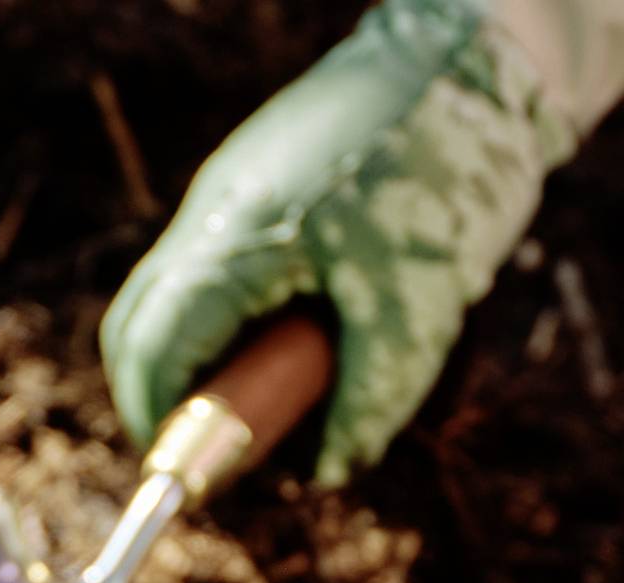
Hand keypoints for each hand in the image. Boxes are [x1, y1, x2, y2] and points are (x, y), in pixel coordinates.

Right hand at [100, 0, 567, 483]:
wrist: (480, 64)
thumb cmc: (448, 176)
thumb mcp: (421, 308)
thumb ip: (372, 399)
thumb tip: (329, 470)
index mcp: (235, 243)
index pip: (153, 351)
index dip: (160, 423)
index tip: (188, 477)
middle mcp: (216, 213)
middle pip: (143, 325)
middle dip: (170, 395)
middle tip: (220, 449)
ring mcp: (234, 191)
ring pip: (180, 295)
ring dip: (211, 354)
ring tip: (277, 390)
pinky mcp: (263, 182)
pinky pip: (222, 266)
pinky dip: (242, 315)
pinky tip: (306, 328)